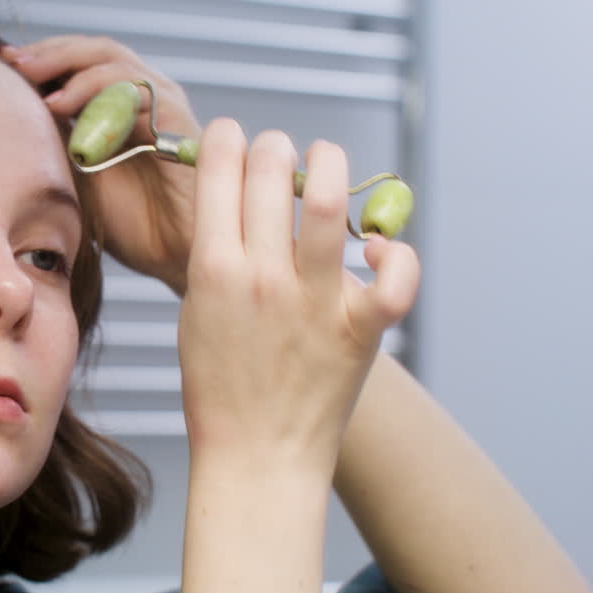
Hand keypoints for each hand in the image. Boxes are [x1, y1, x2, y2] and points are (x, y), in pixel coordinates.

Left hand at [0, 37, 199, 293]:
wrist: (178, 257)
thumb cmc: (134, 224)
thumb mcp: (80, 175)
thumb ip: (59, 142)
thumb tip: (13, 114)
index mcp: (121, 105)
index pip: (81, 60)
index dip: (44, 57)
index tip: (3, 63)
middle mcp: (144, 97)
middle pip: (95, 50)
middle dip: (50, 52)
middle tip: (12, 60)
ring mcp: (163, 105)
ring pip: (113, 60)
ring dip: (68, 65)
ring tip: (32, 81)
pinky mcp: (177, 121)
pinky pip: (136, 89)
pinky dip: (96, 90)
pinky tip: (62, 106)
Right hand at [177, 120, 419, 473]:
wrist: (256, 455)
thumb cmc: (219, 387)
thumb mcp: (196, 311)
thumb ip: (213, 256)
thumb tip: (232, 202)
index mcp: (212, 270)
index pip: (219, 171)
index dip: (226, 139)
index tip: (232, 137)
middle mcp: (264, 277)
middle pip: (271, 170)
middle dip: (273, 146)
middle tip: (276, 153)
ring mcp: (316, 301)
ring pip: (329, 203)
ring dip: (328, 165)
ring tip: (324, 162)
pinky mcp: (362, 329)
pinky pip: (397, 276)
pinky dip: (395, 253)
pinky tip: (378, 249)